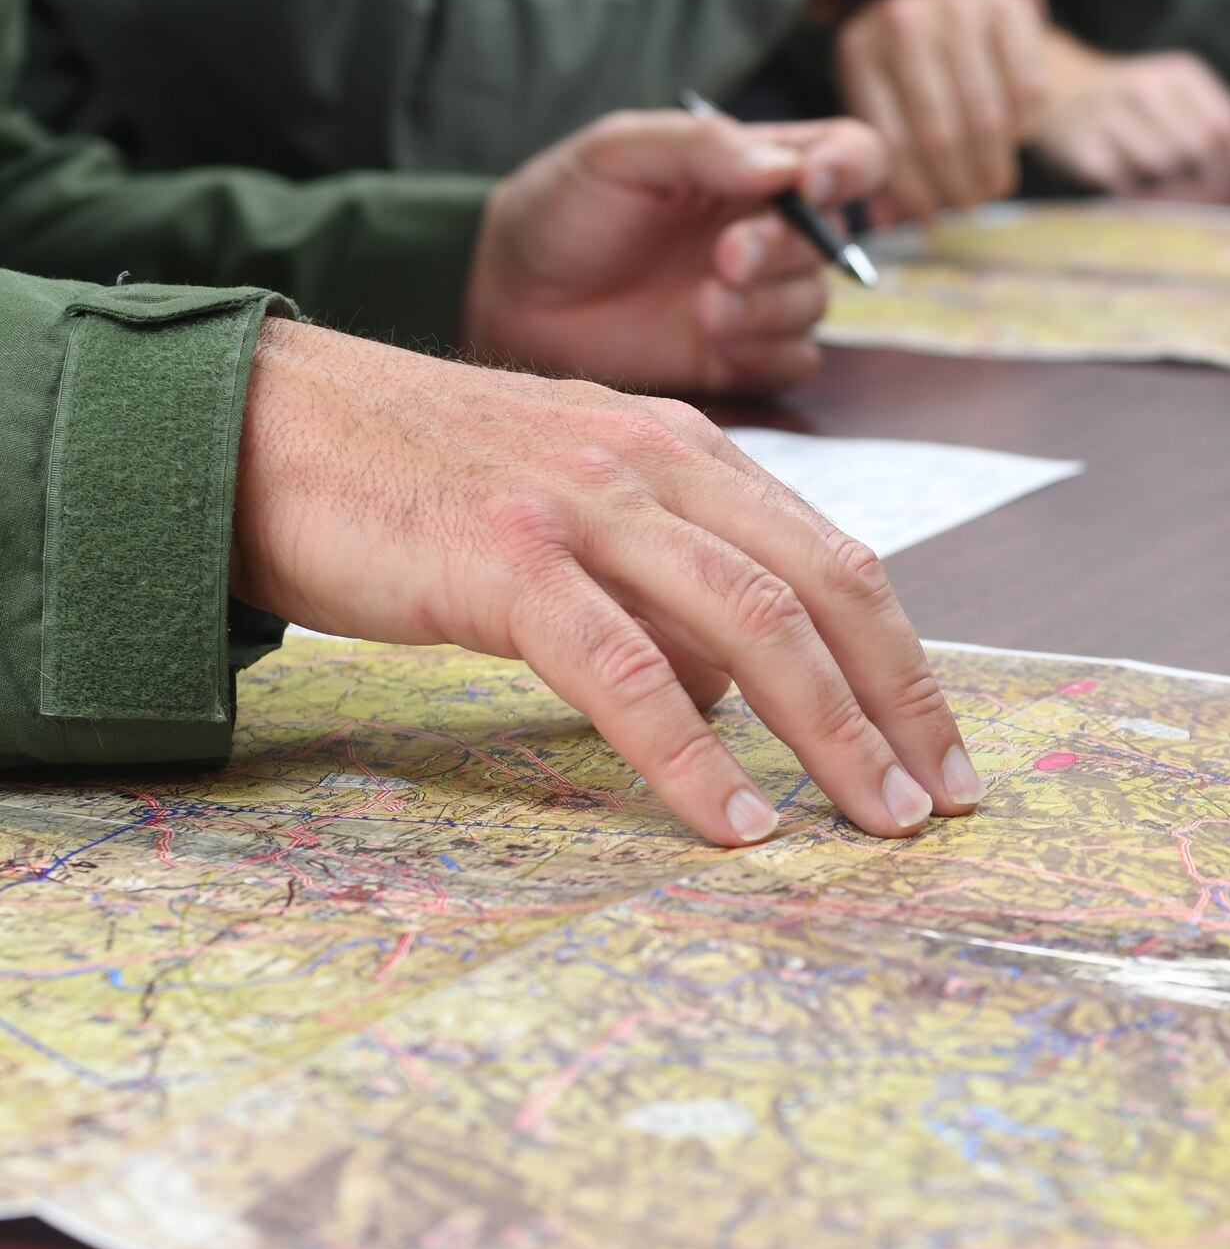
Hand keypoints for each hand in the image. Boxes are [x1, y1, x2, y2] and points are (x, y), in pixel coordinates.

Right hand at [232, 319, 983, 845]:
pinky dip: (692, 755)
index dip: (905, 660)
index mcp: (686, 452)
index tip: (943, 748)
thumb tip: (743, 692)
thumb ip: (671, 588)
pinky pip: (628, 671)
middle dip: (902, 702)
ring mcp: (586, 508)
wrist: (267, 426)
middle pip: (827, 588)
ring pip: (753, 623)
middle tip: (941, 802)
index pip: (838, 558)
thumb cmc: (423, 484)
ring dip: (831, 731)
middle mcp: (658, 465)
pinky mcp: (508, 562)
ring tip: (874, 819)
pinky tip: (735, 822)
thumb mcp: (578, 516)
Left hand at [460, 111, 886, 395]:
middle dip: (782, 252)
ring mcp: (758, 299)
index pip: (846, 155)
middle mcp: (768, 232)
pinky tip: (713, 341)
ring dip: (767, 308)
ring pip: (815, 306)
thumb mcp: (616, 154)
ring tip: (701, 307)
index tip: (807, 187)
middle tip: (724, 260)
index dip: (848, 169)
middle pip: (830, 241)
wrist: (513, 298)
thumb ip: (697, 147)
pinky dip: (765, 354)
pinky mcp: (742, 359)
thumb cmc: (564, 211)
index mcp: (752, 166)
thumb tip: (781, 166)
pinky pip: (796, 363)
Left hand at [836, 0, 1044, 222]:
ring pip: (987, 120)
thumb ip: (881, 150)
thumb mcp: (874, 87)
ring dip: (993, 170)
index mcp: (861, 50)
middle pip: (941, 137)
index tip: (930, 219)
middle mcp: (907, 24)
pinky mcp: (1009, 9)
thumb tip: (889, 219)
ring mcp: (961, 11)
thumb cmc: (903, 51)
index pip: (892, 144)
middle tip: (968, 206)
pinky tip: (1011, 138)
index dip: (915, 194)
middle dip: (959, 189)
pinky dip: (1023, 129)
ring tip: (991, 186)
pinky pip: (1027, 92)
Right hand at [1033, 35, 1229, 200]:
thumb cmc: (1134, 110)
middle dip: (1212, 184)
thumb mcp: (1176, 101)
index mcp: (1181, 72)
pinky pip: (1126, 185)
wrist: (1060, 94)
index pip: (1229, 124)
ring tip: (1164, 193)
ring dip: (1172, 192)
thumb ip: (1211, 131)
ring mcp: (1111, 113)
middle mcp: (1146, 85)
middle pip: (1202, 146)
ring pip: (1165, 166)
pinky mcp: (1084, 146)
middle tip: (1208, 206)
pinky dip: (1137, 197)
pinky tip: (1132, 190)